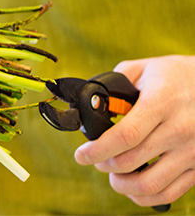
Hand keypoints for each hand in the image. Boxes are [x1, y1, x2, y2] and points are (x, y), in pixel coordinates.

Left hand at [74, 55, 194, 207]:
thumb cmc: (174, 76)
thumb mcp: (143, 68)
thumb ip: (114, 82)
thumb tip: (91, 102)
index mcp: (161, 103)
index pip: (126, 136)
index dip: (98, 150)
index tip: (81, 155)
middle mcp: (179, 129)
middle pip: (132, 161)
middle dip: (104, 164)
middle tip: (94, 160)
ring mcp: (192, 151)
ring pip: (150, 184)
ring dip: (122, 184)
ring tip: (112, 174)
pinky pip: (169, 193)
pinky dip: (145, 197)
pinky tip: (133, 186)